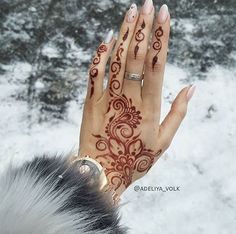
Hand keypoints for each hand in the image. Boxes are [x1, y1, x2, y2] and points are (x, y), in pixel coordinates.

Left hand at [78, 2, 194, 197]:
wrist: (104, 172)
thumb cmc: (135, 159)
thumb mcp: (164, 141)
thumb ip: (178, 113)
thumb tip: (191, 88)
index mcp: (149, 108)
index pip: (156, 65)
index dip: (160, 38)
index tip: (164, 15)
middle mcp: (129, 99)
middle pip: (135, 57)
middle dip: (142, 28)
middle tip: (147, 4)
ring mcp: (107, 99)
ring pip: (115, 60)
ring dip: (123, 34)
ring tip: (130, 12)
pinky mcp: (91, 103)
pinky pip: (94, 74)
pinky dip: (100, 55)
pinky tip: (106, 38)